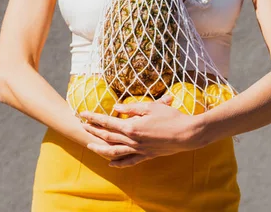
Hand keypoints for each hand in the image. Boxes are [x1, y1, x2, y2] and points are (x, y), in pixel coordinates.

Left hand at [78, 93, 204, 167]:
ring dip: (100, 149)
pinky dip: (119, 163)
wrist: (188, 134)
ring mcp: (139, 150)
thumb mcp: (150, 107)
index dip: (94, 117)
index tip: (83, 113)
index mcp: (132, 127)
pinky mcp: (147, 156)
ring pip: (115, 152)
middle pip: (107, 136)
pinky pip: (130, 161)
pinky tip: (111, 163)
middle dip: (93, 131)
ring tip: (90, 146)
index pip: (108, 121)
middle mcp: (133, 140)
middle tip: (82, 126)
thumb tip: (116, 108)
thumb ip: (131, 108)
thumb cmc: (171, 117)